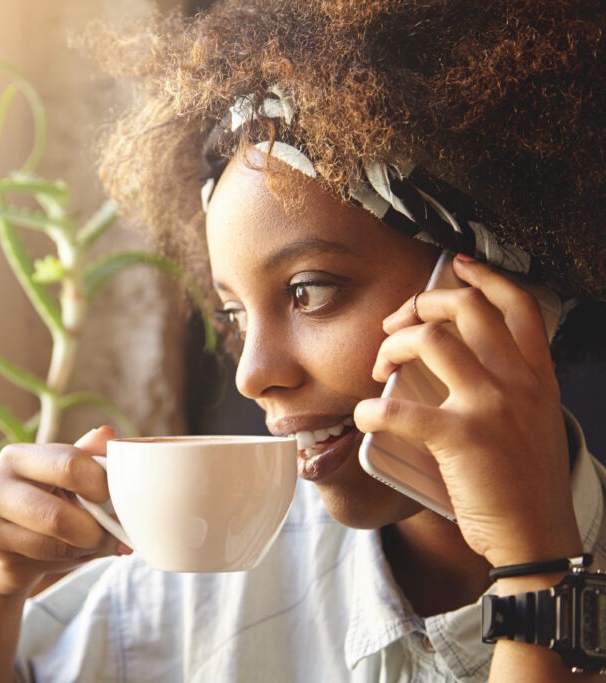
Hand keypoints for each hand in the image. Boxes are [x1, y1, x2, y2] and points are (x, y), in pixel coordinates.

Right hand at [0, 425, 121, 596]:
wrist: (0, 557)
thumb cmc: (41, 511)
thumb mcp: (62, 482)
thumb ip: (85, 459)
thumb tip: (107, 434)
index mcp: (16, 457)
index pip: (68, 463)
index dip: (101, 483)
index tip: (114, 497)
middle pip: (57, 514)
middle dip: (96, 530)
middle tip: (114, 535)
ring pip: (54, 544)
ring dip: (86, 548)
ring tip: (96, 544)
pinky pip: (44, 563)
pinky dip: (71, 562)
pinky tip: (74, 556)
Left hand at [354, 255, 580, 566]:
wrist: (536, 537)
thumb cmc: (526, 484)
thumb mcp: (536, 421)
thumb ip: (512, 387)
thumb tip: (468, 362)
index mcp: (537, 376)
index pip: (519, 304)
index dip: (485, 276)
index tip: (457, 267)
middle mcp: (518, 382)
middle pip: (466, 308)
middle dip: (420, 305)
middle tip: (395, 328)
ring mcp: (491, 407)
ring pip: (430, 340)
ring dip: (392, 346)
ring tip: (380, 369)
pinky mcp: (461, 438)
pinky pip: (396, 409)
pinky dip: (368, 410)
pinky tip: (365, 419)